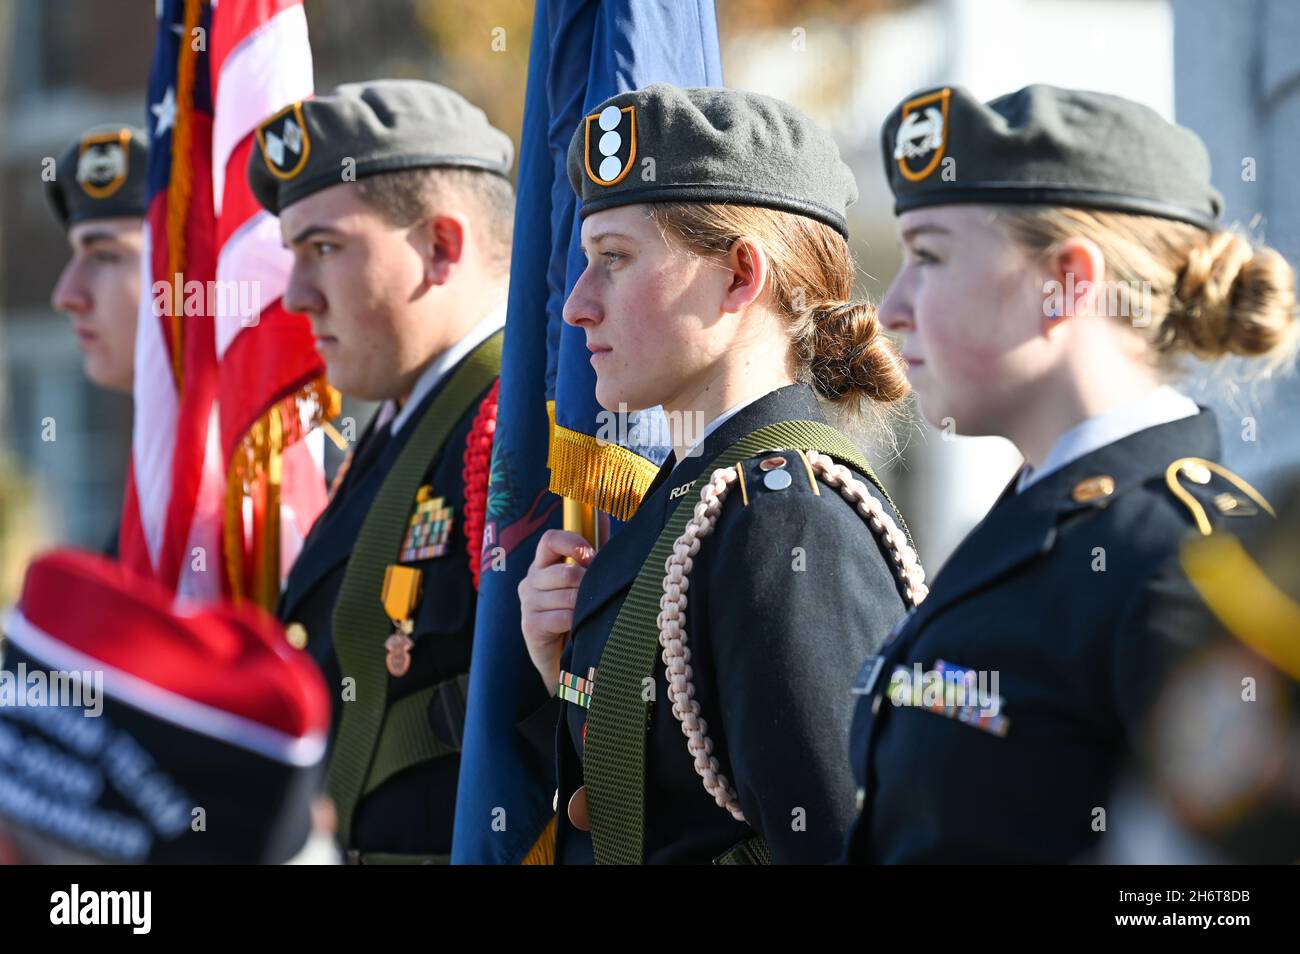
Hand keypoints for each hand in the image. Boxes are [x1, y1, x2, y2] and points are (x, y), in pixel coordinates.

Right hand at [519, 529, 594, 692]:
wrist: (565, 658)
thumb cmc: (580, 613)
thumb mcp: (587, 580)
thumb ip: (594, 551)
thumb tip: (604, 513)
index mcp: (543, 564)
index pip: (550, 540)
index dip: (573, 543)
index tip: (592, 556)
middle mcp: (531, 579)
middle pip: (565, 572)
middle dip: (590, 583)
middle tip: (601, 594)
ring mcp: (527, 602)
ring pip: (567, 595)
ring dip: (586, 605)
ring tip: (593, 612)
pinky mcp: (529, 625)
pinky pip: (562, 617)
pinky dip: (577, 622)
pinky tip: (581, 628)